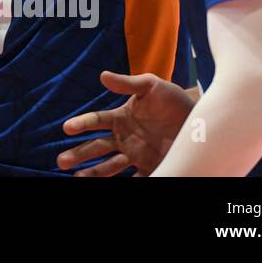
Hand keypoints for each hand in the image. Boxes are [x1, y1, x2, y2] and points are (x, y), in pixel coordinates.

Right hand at [57, 71, 195, 175]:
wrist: (200, 121)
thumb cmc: (173, 100)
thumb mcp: (152, 86)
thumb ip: (128, 83)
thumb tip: (102, 76)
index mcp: (121, 119)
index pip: (96, 121)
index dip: (81, 123)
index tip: (67, 127)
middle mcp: (124, 139)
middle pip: (96, 148)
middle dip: (78, 154)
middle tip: (61, 162)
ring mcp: (136, 155)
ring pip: (109, 167)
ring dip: (93, 172)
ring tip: (77, 178)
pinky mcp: (151, 168)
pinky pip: (133, 179)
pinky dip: (121, 184)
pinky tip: (108, 186)